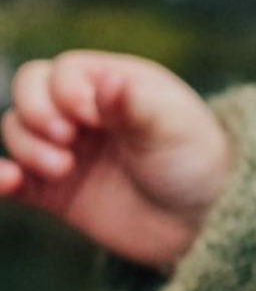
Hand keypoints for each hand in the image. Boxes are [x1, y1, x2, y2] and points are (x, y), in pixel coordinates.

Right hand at [0, 51, 233, 273]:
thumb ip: (133, 104)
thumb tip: (107, 79)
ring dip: (27, 147)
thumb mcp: (171, 126)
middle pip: (29, 92)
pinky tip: (8, 181)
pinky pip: (12, 177)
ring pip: (16, 131)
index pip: (62, 70)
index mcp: (117, 84)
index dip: (63, 90)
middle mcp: (87, 112)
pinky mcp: (54, 191)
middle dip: (35, 113)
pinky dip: (1, 176)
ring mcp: (69, 149)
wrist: (200, 220)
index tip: (89, 117)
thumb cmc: (197, 160)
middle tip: (68, 140)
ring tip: (65, 168)